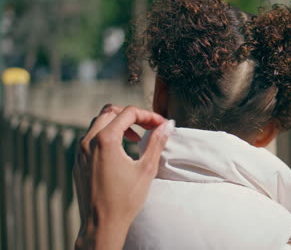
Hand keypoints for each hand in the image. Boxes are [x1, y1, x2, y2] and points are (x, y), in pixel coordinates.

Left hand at [73, 104, 173, 249]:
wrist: (101, 225)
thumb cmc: (125, 199)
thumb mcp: (146, 169)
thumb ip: (156, 142)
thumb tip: (167, 126)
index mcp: (105, 140)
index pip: (128, 113)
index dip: (148, 115)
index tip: (160, 125)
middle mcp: (88, 142)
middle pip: (110, 112)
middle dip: (131, 116)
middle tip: (148, 127)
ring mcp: (80, 152)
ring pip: (98, 124)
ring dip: (118, 125)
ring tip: (135, 139)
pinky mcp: (78, 163)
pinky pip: (90, 140)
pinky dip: (106, 137)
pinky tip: (119, 152)